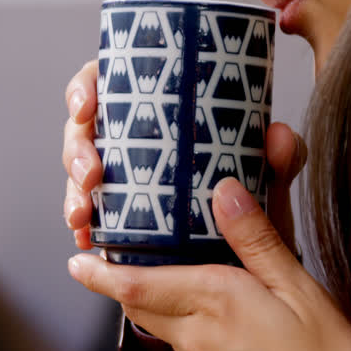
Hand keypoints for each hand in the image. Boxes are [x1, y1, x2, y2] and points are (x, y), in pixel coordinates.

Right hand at [62, 58, 306, 253]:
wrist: (251, 269)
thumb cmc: (256, 211)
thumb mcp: (268, 185)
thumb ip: (279, 161)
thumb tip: (278, 134)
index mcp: (159, 110)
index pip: (109, 82)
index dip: (84, 88)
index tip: (85, 107)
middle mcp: (131, 140)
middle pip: (83, 129)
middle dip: (76, 149)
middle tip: (90, 174)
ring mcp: (118, 180)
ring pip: (77, 174)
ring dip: (72, 192)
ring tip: (82, 215)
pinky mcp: (114, 219)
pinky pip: (86, 217)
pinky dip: (81, 227)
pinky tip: (84, 238)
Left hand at [67, 178, 350, 350]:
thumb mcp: (301, 290)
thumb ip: (258, 240)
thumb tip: (225, 191)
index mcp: (213, 302)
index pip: (136, 284)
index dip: (102, 272)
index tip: (76, 260)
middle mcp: (195, 338)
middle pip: (142, 305)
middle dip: (124, 284)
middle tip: (114, 263)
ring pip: (166, 329)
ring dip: (160, 306)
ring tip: (172, 285)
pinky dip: (188, 331)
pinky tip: (214, 326)